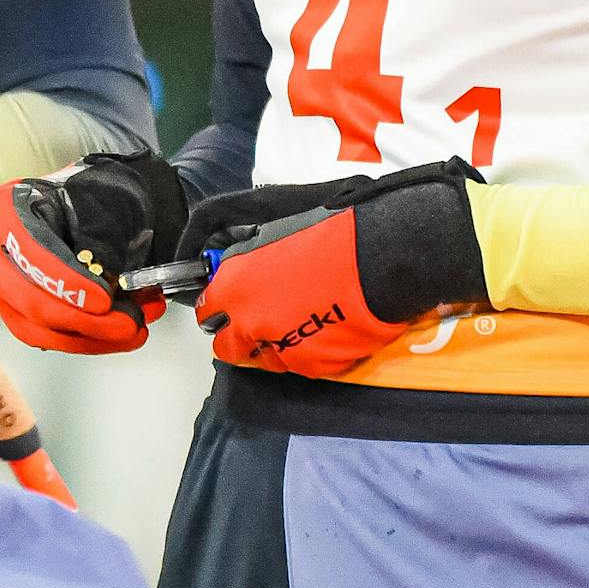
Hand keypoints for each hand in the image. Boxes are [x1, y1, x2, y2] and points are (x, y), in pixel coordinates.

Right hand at [0, 151, 188, 354]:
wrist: (91, 196)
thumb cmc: (92, 191)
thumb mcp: (100, 194)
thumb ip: (102, 232)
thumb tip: (114, 281)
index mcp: (4, 209)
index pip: (30, 252)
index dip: (66, 282)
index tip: (104, 300)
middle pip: (31, 301)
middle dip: (85, 321)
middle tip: (129, 325)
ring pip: (36, 329)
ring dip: (90, 339)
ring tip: (133, 334)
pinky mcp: (14, 309)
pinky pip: (45, 336)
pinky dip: (85, 340)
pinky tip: (118, 334)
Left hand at [191, 158, 486, 377]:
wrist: (381, 256)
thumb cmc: (328, 229)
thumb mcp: (269, 221)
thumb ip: (237, 248)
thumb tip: (221, 258)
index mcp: (234, 286)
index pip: (206, 311)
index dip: (218, 305)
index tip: (230, 300)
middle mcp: (251, 323)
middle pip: (228, 346)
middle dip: (238, 332)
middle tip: (260, 315)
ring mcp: (283, 349)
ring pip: (264, 359)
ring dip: (271, 343)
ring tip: (297, 317)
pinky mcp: (316, 366)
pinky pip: (299, 364)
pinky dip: (304, 349)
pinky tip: (321, 325)